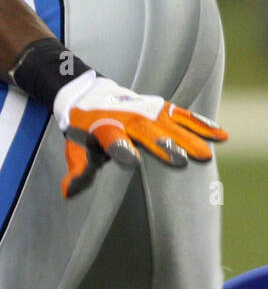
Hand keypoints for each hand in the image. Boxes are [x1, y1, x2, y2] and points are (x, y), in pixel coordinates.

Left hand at [53, 73, 226, 197]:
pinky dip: (199, 123)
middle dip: (161, 143)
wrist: (90, 97)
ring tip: (204, 154)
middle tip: (179, 159)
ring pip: (169, 124)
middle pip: (146, 131)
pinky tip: (219, 134)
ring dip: (187, 138)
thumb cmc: (86, 132)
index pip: (111, 139)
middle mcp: (127, 117)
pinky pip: (182, 115)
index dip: (120, 148)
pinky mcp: (160, 107)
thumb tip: (68, 191)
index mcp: (103, 127)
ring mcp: (146, 110)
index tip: (130, 159)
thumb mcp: (77, 149)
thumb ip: (78, 169)